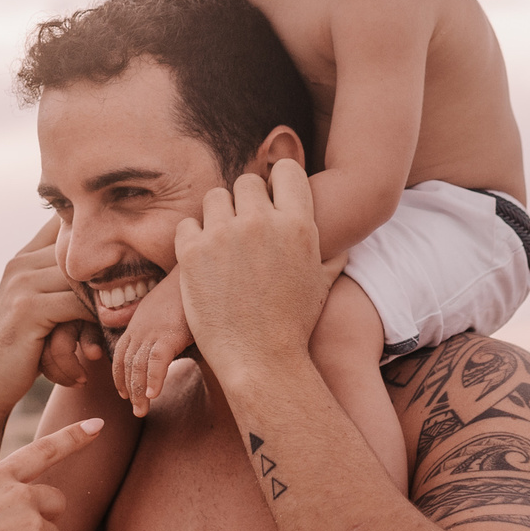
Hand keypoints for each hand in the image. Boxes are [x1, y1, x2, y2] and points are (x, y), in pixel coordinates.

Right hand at [0, 217, 109, 408]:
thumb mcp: (40, 309)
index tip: (126, 253)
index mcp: (23, 258)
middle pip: (82, 253)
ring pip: (84, 279)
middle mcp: (21, 263)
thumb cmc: (22, 351)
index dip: (94, 235)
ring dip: (107, 302)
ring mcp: (22, 283)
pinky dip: (96, 322)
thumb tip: (108, 269)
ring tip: (123, 321)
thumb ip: (62, 284)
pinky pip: (78, 305)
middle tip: (140, 290)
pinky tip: (99, 344)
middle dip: (112, 272)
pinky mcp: (28, 308)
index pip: (63, 223)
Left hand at [111, 276, 190, 417]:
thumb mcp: (161, 308)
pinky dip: (153, 379)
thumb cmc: (184, 291)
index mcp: (137, 324)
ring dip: (139, 391)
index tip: (124, 394)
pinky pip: (156, 362)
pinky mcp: (169, 334)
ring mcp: (153, 332)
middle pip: (127, 365)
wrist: (194, 273)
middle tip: (137, 410)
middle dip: (129, 390)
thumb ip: (152, 323)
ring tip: (142, 410)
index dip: (120, 377)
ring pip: (138, 367)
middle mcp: (140, 329)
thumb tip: (153, 336)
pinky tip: (154, 394)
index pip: (121, 355)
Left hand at [173, 159, 343, 386]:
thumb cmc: (293, 323)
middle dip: (245, 202)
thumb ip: (330, 250)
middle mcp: (262, 222)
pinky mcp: (193, 253)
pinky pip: (188, 224)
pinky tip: (205, 261)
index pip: (286, 170)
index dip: (278, 183)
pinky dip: (194, 239)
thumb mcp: (321, 281)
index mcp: (298, 224)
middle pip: (247, 181)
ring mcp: (224, 235)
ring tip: (224, 245)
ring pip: (215, 197)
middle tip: (245, 230)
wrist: (260, 360)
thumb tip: (341, 236)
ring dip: (218, 216)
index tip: (271, 202)